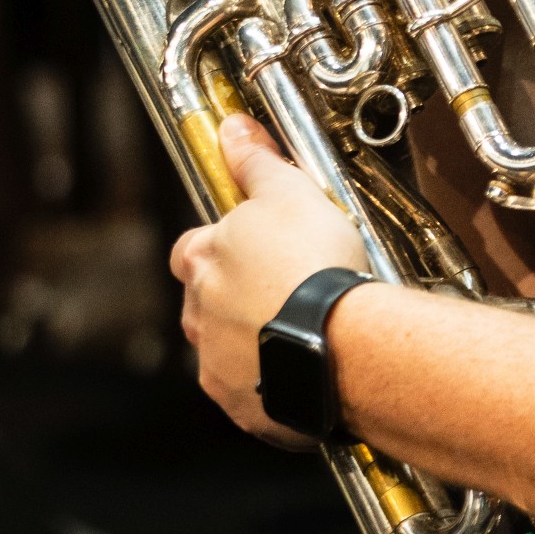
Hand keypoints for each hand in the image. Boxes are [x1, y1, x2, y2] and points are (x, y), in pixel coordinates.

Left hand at [169, 114, 370, 441]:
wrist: (342, 341)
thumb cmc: (315, 266)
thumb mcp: (289, 192)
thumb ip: (255, 163)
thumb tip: (233, 130)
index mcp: (204, 260)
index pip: (192, 248)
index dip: (220, 244)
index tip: (249, 245)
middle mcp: (200, 314)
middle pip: (205, 301)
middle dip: (234, 297)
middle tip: (282, 289)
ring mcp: (218, 362)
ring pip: (225, 348)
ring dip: (251, 339)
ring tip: (299, 330)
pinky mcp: (243, 403)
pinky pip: (250, 391)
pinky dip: (270, 381)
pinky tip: (303, 367)